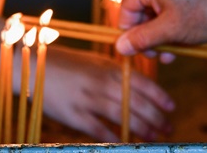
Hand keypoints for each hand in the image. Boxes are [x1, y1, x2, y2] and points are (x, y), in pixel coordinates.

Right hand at [41, 45, 175, 140]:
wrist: (35, 66)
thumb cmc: (68, 64)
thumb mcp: (96, 62)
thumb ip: (117, 74)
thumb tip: (139, 87)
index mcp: (110, 68)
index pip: (142, 83)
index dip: (159, 97)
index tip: (171, 107)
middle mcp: (102, 83)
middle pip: (136, 103)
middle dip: (156, 117)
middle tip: (168, 128)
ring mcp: (88, 99)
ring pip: (122, 117)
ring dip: (141, 129)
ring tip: (154, 137)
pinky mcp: (73, 115)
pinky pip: (99, 129)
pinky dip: (114, 137)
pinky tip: (126, 143)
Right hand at [116, 0, 206, 55]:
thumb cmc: (205, 17)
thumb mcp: (169, 32)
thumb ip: (141, 39)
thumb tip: (120, 46)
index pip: (128, 5)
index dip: (128, 29)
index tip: (134, 48)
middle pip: (145, 5)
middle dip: (149, 32)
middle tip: (157, 54)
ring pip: (161, 5)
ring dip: (163, 29)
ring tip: (173, 51)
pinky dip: (175, 18)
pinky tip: (184, 37)